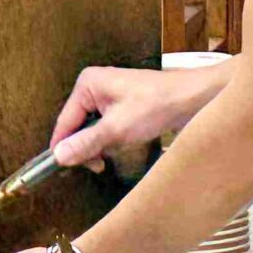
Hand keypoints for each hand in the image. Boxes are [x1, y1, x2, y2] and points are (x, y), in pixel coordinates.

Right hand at [49, 65, 215, 169]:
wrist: (192, 99)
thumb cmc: (157, 105)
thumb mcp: (117, 129)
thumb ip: (86, 143)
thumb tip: (59, 156)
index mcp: (87, 84)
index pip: (64, 121)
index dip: (63, 146)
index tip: (62, 168)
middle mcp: (95, 87)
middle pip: (77, 126)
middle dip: (86, 147)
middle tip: (98, 164)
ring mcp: (109, 96)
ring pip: (92, 129)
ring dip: (101, 145)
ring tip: (117, 150)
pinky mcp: (122, 106)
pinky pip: (106, 128)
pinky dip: (112, 140)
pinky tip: (124, 144)